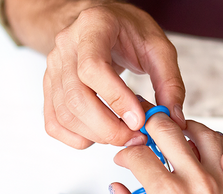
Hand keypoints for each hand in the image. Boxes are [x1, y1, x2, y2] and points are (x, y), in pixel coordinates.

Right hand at [44, 3, 185, 148]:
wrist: (99, 26)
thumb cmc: (126, 33)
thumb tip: (173, 119)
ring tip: (122, 135)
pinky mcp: (49, 90)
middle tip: (134, 137)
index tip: (138, 120)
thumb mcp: (157, 46)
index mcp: (92, 27)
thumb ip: (169, 82)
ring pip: (66, 116)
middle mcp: (66, 47)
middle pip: (77, 99)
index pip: (93, 68)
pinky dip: (78, 138)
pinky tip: (98, 134)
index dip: (116, 100)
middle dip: (109, 128)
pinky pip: (55, 124)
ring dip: (97, 136)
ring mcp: (53, 70)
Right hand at [110, 108, 222, 193]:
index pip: (138, 155)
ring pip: (205, 132)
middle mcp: (198, 182)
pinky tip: (205, 156)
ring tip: (177, 137)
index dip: (124, 154)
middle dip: (151, 127)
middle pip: (169, 130)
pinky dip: (215, 146)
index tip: (123, 161)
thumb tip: (117, 189)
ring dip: (186, 129)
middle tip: (145, 135)